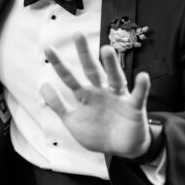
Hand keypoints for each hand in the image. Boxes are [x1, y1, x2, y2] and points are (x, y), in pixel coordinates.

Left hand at [40, 34, 151, 157]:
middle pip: (91, 70)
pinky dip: (142, 87)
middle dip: (84, 54)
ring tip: (106, 49)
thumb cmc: (97, 133)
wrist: (120, 150)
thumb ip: (58, 104)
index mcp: (85, 95)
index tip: (48, 48)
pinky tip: (142, 76)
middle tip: (77, 34)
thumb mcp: (72, 120)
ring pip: (115, 78)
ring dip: (111, 65)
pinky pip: (139, 96)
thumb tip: (42, 85)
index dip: (59, 64)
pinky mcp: (134, 108)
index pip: (69, 77)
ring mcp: (118, 98)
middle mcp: (101, 91)